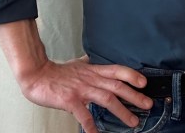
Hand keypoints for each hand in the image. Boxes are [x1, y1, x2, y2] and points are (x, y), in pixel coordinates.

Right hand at [18, 55, 152, 131]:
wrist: (37, 75)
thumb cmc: (57, 72)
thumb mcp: (78, 65)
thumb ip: (89, 64)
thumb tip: (94, 60)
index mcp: (94, 71)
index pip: (117, 70)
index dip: (132, 75)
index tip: (144, 83)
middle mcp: (90, 79)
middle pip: (117, 86)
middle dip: (135, 96)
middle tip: (148, 104)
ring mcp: (81, 90)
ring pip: (106, 99)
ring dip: (122, 111)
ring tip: (132, 121)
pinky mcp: (70, 100)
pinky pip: (83, 115)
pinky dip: (91, 125)